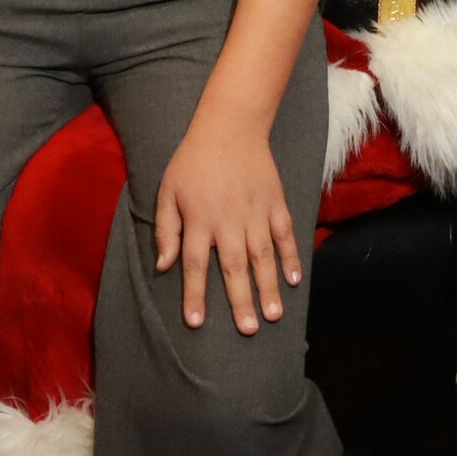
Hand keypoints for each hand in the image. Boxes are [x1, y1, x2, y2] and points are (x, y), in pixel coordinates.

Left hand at [155, 107, 301, 334]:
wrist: (230, 126)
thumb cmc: (193, 161)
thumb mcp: (167, 192)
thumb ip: (165, 230)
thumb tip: (162, 266)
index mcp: (199, 220)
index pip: (195, 265)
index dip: (195, 294)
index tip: (196, 322)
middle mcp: (228, 221)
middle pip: (234, 268)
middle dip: (241, 300)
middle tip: (249, 329)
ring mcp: (256, 212)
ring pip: (263, 257)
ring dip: (269, 287)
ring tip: (275, 314)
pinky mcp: (275, 202)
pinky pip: (285, 234)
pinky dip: (291, 256)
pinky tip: (294, 280)